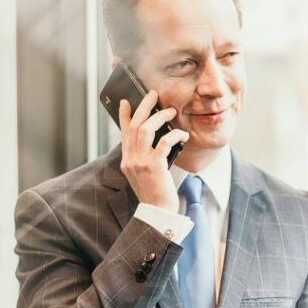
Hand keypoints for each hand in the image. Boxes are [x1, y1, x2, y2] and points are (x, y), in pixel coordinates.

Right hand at [119, 91, 189, 211]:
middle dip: (144, 106)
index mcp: (127, 160)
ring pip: (145, 129)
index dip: (125, 115)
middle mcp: (130, 159)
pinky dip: (175, 135)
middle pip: (134, 125)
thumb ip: (144, 157)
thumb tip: (157, 138)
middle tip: (154, 95)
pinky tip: (183, 134)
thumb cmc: (155, 193)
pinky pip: (164, 142)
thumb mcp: (144, 174)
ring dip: (160, 116)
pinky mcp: (154, 166)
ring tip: (171, 111)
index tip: (126, 102)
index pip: (123, 132)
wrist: (157, 213)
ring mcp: (140, 162)